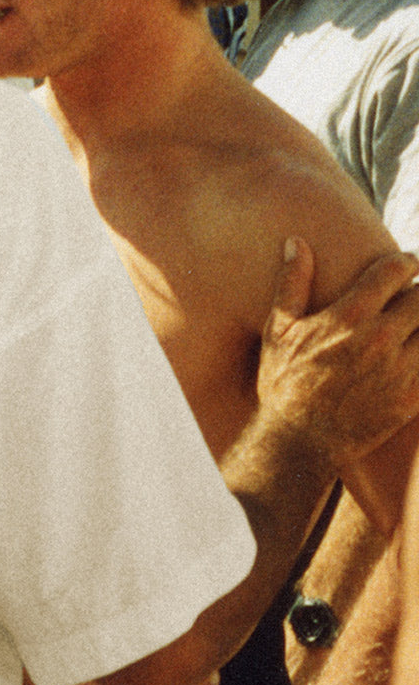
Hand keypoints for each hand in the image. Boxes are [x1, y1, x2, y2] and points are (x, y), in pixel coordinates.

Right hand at [258, 239, 418, 465]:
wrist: (298, 441)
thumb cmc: (283, 381)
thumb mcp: (278, 329)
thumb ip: (292, 283)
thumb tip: (296, 243)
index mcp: (347, 317)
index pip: (394, 272)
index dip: (406, 261)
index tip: (408, 262)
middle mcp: (379, 339)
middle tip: (416, 293)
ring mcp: (400, 370)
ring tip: (417, 321)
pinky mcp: (413, 397)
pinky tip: (418, 350)